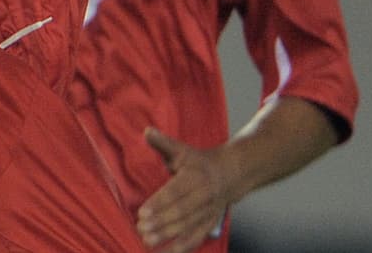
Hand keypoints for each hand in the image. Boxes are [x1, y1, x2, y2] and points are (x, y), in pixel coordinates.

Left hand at [136, 127, 235, 252]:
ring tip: (146, 241)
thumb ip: (163, 143)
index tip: (142, 212)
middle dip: (160, 222)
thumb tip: (147, 131)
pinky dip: (183, 247)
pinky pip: (196, 238)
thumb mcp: (182, 149)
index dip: (159, 203)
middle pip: (180, 212)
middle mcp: (203, 197)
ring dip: (167, 236)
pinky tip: (167, 252)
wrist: (231, 174)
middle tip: (140, 229)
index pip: (175, 192)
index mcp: (195, 177)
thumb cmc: (199, 162)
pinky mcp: (210, 224)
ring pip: (187, 227)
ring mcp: (208, 212)